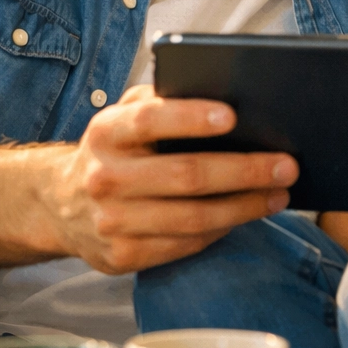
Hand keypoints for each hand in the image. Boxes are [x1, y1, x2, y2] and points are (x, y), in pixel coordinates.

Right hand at [48, 85, 296, 273]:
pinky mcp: (122, 256)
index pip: (150, 119)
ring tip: (279, 194)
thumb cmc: (115, 149)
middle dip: (244, 171)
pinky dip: (222, 230)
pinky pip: (185, 244)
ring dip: (244, 207)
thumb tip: (221, 91)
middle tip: (286, 166)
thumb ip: (161, 99)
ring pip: (193, 218)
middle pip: (185, 175)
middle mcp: (105, 176)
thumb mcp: (124, 115)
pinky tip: (246, 216)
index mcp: (107, 132)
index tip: (233, 115)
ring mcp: (112, 221)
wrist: (61, 204)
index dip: (191, 117)